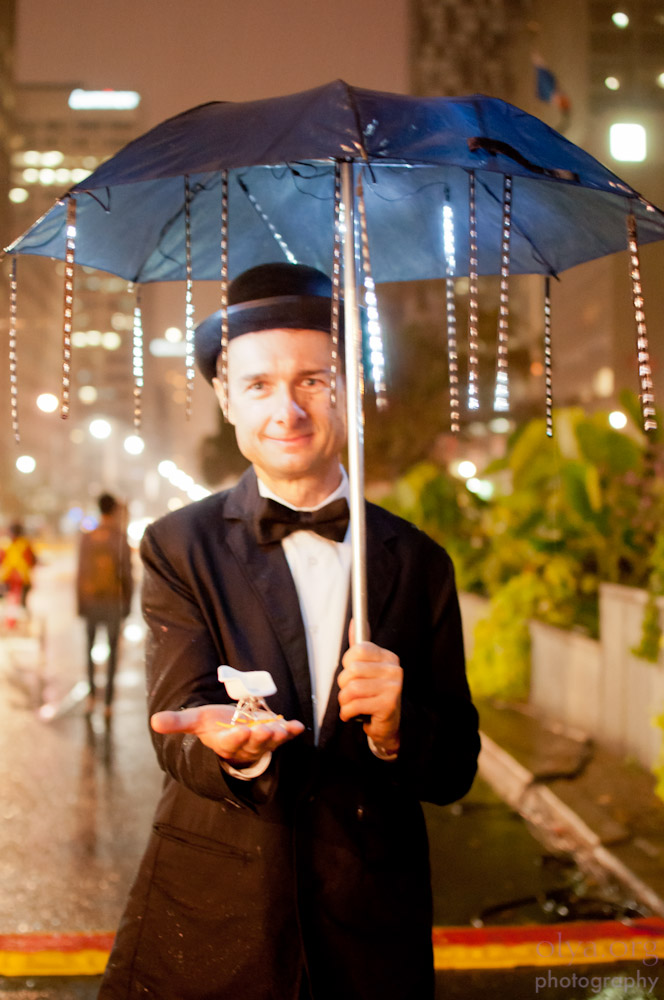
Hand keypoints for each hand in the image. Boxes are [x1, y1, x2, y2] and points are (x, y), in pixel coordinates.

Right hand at [150, 705, 303, 768]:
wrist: (235, 728)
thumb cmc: (214, 725)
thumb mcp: (196, 721)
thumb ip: (178, 722)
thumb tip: (153, 721)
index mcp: (224, 743)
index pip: (229, 743)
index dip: (235, 738)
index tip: (239, 731)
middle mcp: (245, 747)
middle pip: (253, 745)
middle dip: (258, 738)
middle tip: (262, 730)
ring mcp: (262, 742)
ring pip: (270, 742)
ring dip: (276, 736)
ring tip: (281, 728)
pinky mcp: (275, 735)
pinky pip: (285, 735)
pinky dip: (292, 731)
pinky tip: (298, 726)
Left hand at [337, 620, 401, 754]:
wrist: (388, 725)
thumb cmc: (373, 695)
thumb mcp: (367, 670)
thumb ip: (359, 648)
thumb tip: (353, 622)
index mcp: (388, 657)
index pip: (358, 650)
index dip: (346, 664)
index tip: (351, 675)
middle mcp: (394, 670)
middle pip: (352, 670)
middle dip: (343, 685)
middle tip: (350, 694)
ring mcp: (393, 687)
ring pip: (351, 689)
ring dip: (344, 701)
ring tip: (350, 705)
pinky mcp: (388, 705)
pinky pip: (355, 705)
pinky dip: (347, 712)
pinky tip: (352, 715)